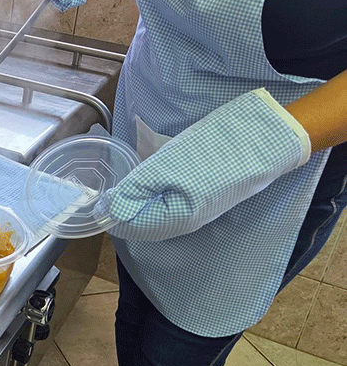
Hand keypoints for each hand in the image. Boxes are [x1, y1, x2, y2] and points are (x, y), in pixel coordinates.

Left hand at [107, 89, 311, 241]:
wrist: (261, 139)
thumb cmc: (212, 152)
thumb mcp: (165, 168)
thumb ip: (135, 190)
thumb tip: (108, 208)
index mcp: (174, 220)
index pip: (128, 226)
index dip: (111, 208)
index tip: (103, 188)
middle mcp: (184, 222)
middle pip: (141, 220)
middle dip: (124, 202)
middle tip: (117, 178)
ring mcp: (195, 209)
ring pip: (154, 210)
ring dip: (139, 195)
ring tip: (134, 174)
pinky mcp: (201, 195)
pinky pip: (168, 200)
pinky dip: (154, 190)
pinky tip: (153, 174)